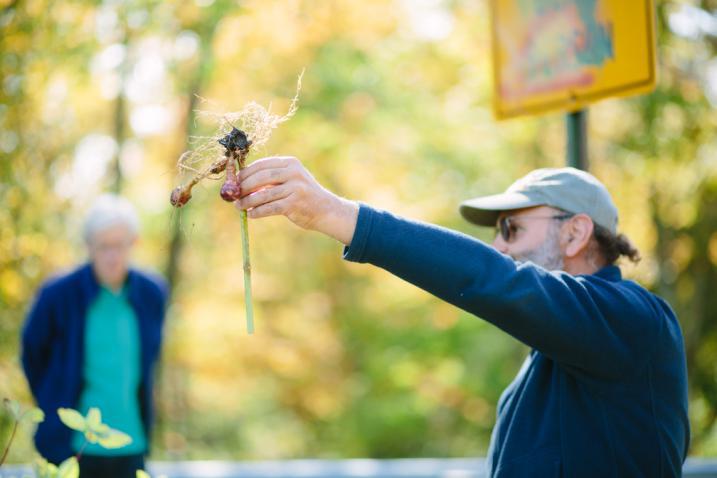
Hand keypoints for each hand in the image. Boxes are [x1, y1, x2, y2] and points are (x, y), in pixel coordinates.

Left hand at [236, 156, 358, 244]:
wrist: (325, 210)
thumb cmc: (302, 195)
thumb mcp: (290, 179)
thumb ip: (271, 178)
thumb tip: (241, 183)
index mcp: (290, 163)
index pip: (261, 165)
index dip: (245, 173)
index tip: (234, 182)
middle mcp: (293, 173)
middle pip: (261, 178)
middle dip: (244, 187)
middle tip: (233, 195)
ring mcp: (295, 188)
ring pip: (263, 194)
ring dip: (247, 202)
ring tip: (239, 206)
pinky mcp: (294, 204)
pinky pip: (270, 208)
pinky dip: (257, 212)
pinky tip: (251, 214)